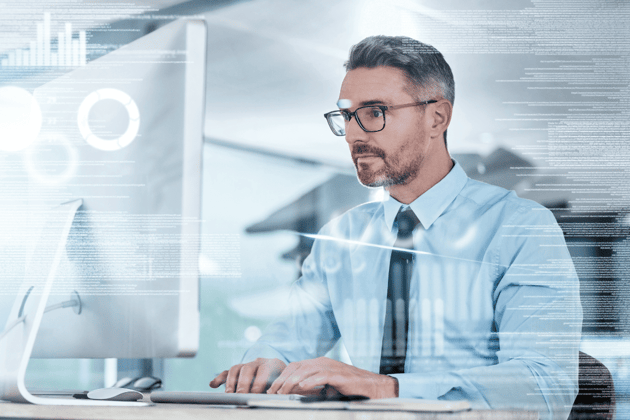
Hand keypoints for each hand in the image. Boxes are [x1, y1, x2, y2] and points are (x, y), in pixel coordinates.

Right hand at [209, 358, 286, 392]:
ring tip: (229, 394)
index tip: (256, 394)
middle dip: (243, 382)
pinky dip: (220, 378)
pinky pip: (227, 372)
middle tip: (241, 394)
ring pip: (236, 368)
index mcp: (272, 364)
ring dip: (231, 381)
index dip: (259, 381)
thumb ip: (280, 391)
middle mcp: (258, 362)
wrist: (281, 373)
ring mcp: (247, 365)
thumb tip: (276, 399)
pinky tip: (213, 385)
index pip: (264, 369)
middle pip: (247, 368)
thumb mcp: (284, 385)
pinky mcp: (238, 371)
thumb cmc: (283, 382)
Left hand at [266, 356, 397, 398]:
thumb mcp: (325, 387)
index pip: (295, 366)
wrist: (370, 386)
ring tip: (283, 391)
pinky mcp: (338, 374)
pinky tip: (302, 387)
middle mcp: (322, 362)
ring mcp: (330, 366)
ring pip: (306, 371)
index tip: (272, 389)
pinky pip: (321, 376)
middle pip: (297, 367)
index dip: (282, 376)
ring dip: (292, 381)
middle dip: (283, 379)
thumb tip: (294, 391)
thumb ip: (311, 386)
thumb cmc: (348, 387)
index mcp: (318, 363)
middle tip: (273, 392)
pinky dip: (310, 380)